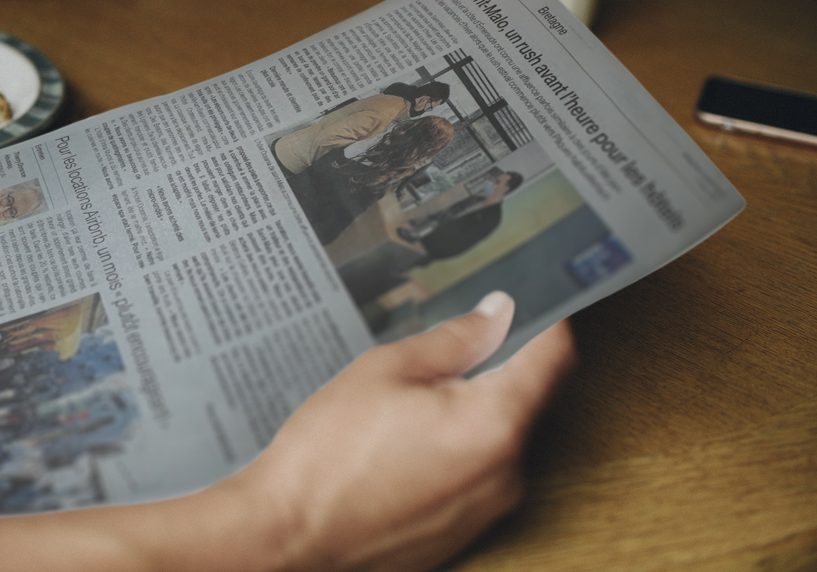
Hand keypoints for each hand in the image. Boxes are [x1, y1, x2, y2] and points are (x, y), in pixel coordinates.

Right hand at [228, 292, 574, 571]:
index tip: (522, 304)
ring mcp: (487, 509)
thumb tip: (495, 314)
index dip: (542, 320)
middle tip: (429, 362)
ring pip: (494, 439)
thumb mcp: (385, 370)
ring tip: (398, 414)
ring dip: (464, 415)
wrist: (288, 536)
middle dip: (487, 371)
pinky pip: (474, 476)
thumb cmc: (326, 458)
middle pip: (522, 398)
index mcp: (494, 423)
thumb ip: (453, 338)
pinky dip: (449, 454)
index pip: (552, 356)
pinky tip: (397, 449)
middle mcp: (505, 473)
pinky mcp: (464, 532)